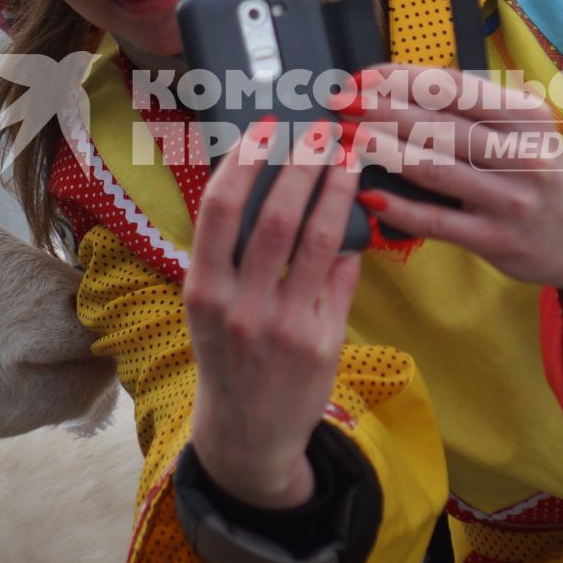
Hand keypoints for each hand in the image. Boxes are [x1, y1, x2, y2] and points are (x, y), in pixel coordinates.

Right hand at [183, 116, 362, 508]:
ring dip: (336, 191)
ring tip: (349, 159)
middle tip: (322, 131)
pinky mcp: (322, 342)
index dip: (244, 162)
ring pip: (319, 241)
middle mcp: (240, 307)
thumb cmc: (227, 356)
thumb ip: (230, 257)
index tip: (265, 127)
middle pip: (275, 217)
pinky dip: (352, 243)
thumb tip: (269, 185)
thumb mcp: (209, 309)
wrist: (247, 435)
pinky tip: (360, 214)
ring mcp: (284, 326)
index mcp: (202, 290)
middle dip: (302, 165)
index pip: (219, 210)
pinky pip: (343, 277)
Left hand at [338, 65, 562, 295]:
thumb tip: (399, 84)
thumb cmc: (536, 171)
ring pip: (435, 169)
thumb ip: (472, 109)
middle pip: (440, 125)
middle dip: (383, 109)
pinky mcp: (496, 239)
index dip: (404, 78)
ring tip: (348, 137)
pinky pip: (437, 221)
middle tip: (341, 101)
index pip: (456, 87)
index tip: (363, 75)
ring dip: (384, 151)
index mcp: (525, 116)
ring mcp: (510, 199)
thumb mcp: (521, 129)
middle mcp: (521, 153)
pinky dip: (399, 206)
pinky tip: (367, 193)